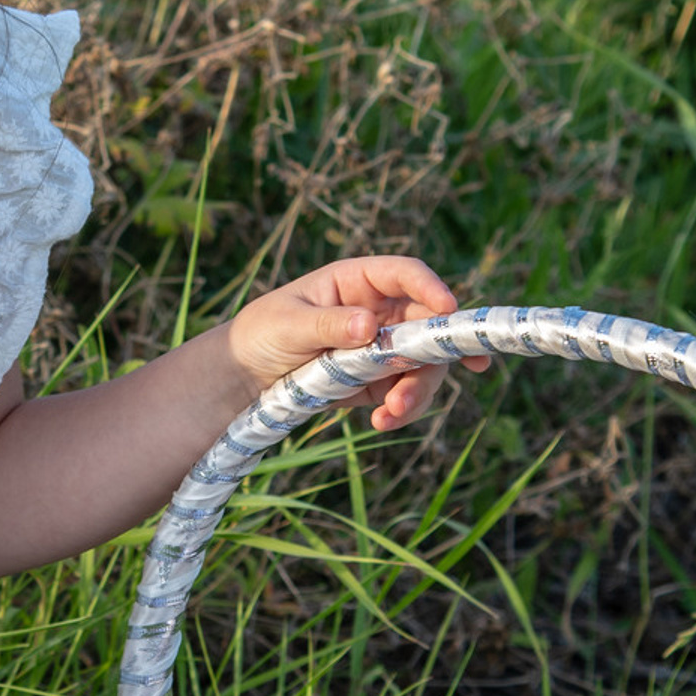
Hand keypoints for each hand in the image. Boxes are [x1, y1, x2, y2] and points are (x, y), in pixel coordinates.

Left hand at [222, 255, 488, 430]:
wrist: (246, 376)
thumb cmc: (262, 332)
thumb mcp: (288, 324)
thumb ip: (328, 324)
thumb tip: (369, 325)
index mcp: (357, 281)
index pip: (404, 275)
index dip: (431, 287)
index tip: (448, 308)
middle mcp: (378, 311)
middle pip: (426, 324)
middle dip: (436, 353)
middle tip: (425, 379)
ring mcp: (381, 347)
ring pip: (424, 363)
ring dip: (418, 388)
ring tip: (393, 411)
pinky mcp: (377, 381)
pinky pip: (405, 392)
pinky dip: (402, 409)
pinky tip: (383, 420)